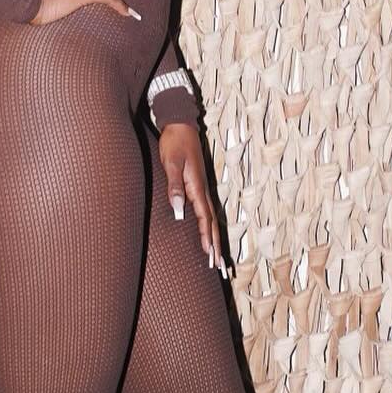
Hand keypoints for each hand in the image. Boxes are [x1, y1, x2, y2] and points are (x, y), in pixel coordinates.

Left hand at [158, 122, 226, 275]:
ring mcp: (201, 189)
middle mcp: (202, 190)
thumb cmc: (173, 143)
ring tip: (218, 258)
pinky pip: (206, 212)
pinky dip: (210, 227)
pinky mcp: (196, 186)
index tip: (210, 257)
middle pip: (213, 223)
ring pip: (211, 219)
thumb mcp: (171, 164)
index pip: (205, 219)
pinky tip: (209, 235)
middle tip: (219, 267)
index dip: (207, 238)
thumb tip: (179, 213)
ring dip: (215, 240)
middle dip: (216, 246)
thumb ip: (174, 187)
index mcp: (197, 188)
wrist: (179, 124)